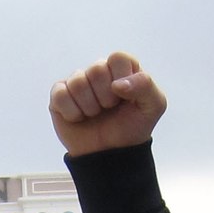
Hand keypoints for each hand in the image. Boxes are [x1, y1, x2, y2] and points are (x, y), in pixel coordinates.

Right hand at [49, 51, 166, 155]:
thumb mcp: (154, 106)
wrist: (111, 154)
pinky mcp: (59, 96)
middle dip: (105, 97)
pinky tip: (79, 118)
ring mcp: (77, 82)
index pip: (117, 58)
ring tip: (94, 115)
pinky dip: (72, 112)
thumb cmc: (132, 127)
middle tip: (108, 109)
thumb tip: (116, 84)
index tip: (125, 98)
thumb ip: (145, 85)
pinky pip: (60, 95)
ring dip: (89, 107)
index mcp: (122, 67)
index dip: (121, 80)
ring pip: (78, 82)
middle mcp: (99, 70)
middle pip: (96, 70)